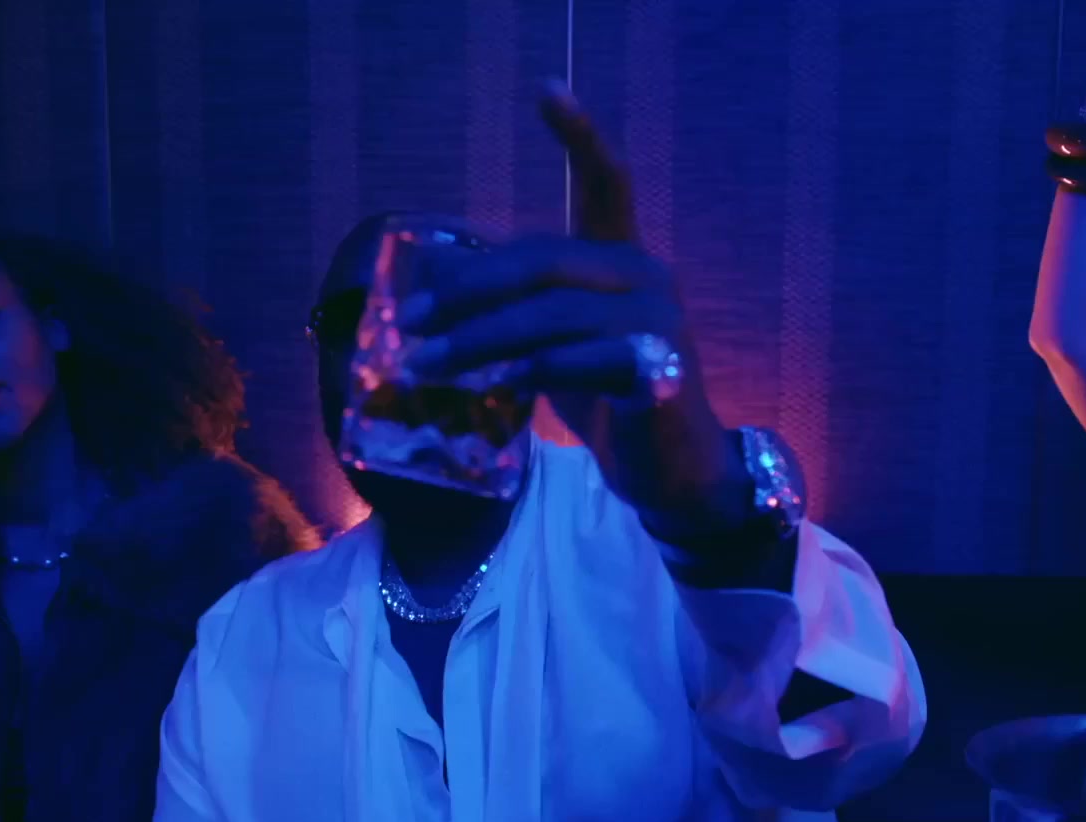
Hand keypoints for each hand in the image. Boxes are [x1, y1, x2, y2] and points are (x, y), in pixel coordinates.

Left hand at [399, 81, 740, 533]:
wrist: (671, 469)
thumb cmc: (608, 396)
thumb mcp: (548, 344)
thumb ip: (508, 307)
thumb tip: (433, 277)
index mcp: (621, 258)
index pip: (606, 183)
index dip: (581, 134)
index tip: (546, 88)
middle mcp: (646, 276)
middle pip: (546, 259)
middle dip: (469, 289)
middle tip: (414, 321)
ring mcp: (661, 322)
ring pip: (555, 313)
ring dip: (482, 340)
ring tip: (430, 366)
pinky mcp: (663, 370)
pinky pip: (588, 359)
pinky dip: (538, 371)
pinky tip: (506, 386)